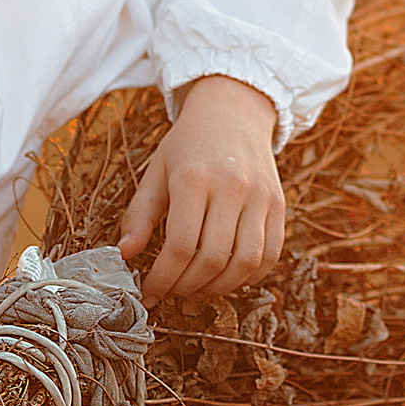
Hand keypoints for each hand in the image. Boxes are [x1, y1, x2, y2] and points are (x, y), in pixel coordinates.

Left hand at [118, 74, 285, 303]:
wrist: (233, 112)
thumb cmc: (188, 145)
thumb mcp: (156, 171)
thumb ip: (139, 214)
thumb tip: (124, 254)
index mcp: (194, 178)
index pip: (179, 245)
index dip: (162, 278)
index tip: (148, 293)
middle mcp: (232, 187)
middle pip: (213, 258)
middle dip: (187, 287)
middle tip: (171, 292)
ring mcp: (261, 197)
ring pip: (246, 262)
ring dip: (219, 288)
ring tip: (197, 288)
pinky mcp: (280, 205)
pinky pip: (270, 255)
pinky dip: (249, 277)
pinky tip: (226, 277)